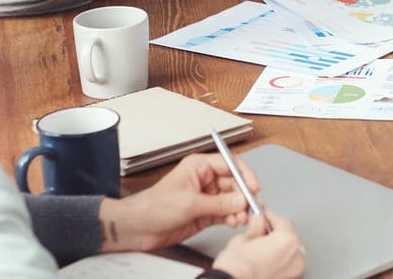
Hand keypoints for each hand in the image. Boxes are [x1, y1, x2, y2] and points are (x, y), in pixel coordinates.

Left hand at [98, 153, 260, 251]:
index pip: (230, 164)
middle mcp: (204, 179)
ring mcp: (206, 197)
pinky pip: (226, 212)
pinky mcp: (206, 213)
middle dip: (243, 196)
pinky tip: (234, 222)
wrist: (139, 227)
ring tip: (240, 218)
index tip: (254, 187)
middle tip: (250, 207)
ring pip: (232, 199)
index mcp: (199, 166)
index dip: (245, 175)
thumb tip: (241, 201)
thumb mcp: (189, 203)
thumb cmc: (153, 206)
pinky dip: (233, 217)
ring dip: (239, 209)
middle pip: (234, 183)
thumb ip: (218, 203)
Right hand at [213, 212, 305, 278]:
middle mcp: (296, 257)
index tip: (264, 218)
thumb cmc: (237, 268)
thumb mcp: (243, 239)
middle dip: (277, 234)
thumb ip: (256, 227)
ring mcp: (294, 272)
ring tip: (262, 249)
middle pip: (290, 237)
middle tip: (261, 232)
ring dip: (280, 248)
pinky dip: (280, 262)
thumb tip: (258, 221)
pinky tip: (266, 261)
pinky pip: (288, 266)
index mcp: (288, 241)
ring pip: (290, 253)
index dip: (271, 218)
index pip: (283, 222)